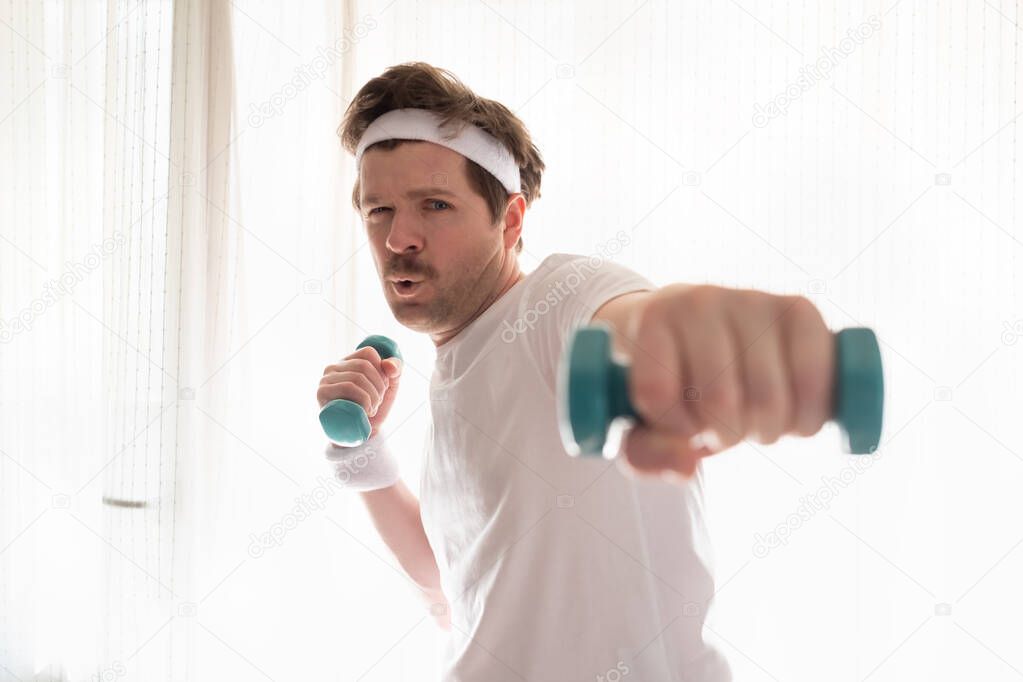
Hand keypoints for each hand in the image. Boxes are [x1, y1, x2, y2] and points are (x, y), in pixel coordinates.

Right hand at [317, 346, 401, 441]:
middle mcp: (333, 367)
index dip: (382, 370)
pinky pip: (348, 387)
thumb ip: (395, 370)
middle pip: (364, 366)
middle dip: (379, 386)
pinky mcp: (321, 392)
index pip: (368, 353)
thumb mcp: (389, 387)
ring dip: (372, 396)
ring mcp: (325, 379)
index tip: (383, 387)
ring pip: (357, 378)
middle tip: (378, 402)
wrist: (358, 435)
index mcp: (347, 362)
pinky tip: (366, 411)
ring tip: (372, 409)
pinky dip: (364, 399)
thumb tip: (389, 366)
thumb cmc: (372, 409)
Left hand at [622, 285, 833, 478]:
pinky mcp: (799, 309)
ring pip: (768, 398)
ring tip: (755, 421)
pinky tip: (793, 417)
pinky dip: (807, 417)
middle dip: (725, 435)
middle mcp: (699, 301)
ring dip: (766, 431)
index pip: (657, 394)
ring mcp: (752, 300)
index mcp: (651, 321)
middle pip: (718, 403)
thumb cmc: (672, 382)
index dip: (674, 428)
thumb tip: (688, 466)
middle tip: (724, 428)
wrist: (707, 331)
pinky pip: (813, 381)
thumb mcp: (642, 421)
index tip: (681, 423)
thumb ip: (646, 454)